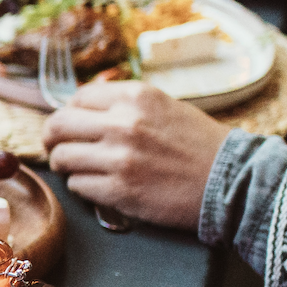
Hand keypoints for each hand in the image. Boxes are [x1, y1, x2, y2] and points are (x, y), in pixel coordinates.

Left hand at [43, 82, 229, 229]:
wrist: (233, 182)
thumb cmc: (200, 145)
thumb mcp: (163, 107)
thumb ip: (123, 106)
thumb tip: (81, 110)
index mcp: (134, 97)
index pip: (76, 98)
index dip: (69, 113)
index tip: (72, 125)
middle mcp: (123, 123)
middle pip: (58, 126)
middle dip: (52, 139)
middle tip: (58, 148)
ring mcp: (120, 157)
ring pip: (62, 157)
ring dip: (65, 165)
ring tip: (78, 169)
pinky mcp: (120, 190)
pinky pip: (77, 186)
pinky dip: (82, 187)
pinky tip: (98, 186)